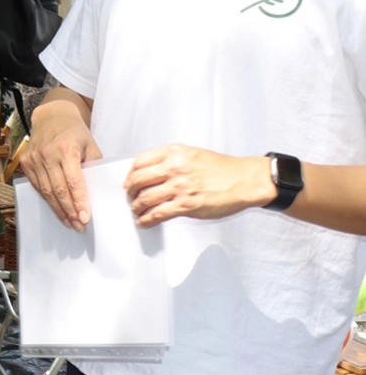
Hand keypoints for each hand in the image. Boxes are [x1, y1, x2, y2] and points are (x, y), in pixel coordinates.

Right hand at [21, 99, 103, 229]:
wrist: (52, 117)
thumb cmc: (75, 132)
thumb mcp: (90, 145)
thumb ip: (93, 167)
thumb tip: (95, 191)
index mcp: (66, 149)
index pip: (74, 182)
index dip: (79, 202)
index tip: (85, 218)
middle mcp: (47, 154)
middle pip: (58, 190)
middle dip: (70, 211)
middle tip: (78, 225)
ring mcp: (34, 159)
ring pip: (47, 192)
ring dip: (59, 210)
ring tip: (70, 222)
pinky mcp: (25, 163)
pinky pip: (37, 186)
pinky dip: (48, 200)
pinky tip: (57, 209)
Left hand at [124, 145, 274, 226]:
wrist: (245, 180)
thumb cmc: (222, 168)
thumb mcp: (192, 154)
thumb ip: (171, 160)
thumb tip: (150, 173)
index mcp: (174, 153)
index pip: (139, 161)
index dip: (130, 174)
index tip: (128, 182)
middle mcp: (174, 168)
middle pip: (138, 181)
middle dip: (130, 192)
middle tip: (131, 198)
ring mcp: (179, 187)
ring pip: (145, 199)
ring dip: (136, 207)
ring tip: (137, 211)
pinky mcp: (186, 205)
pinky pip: (157, 214)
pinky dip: (146, 220)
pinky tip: (144, 222)